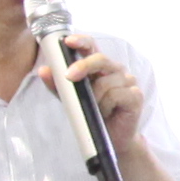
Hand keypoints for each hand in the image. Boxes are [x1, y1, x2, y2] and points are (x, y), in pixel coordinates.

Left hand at [55, 30, 150, 146]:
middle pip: (100, 59)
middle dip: (83, 66)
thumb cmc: (93, 114)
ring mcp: (128, 81)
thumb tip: (44, 70)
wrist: (113, 139)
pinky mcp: (135, 95)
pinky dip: (106, 106)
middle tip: (69, 76)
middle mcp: (116, 70)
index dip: (81, 41)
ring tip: (95, 110)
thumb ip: (58, 85)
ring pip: (105, 82)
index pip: (92, 46)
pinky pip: (116, 95)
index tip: (68, 41)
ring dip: (95, 99)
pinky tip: (106, 113)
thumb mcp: (71, 99)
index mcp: (100, 66)